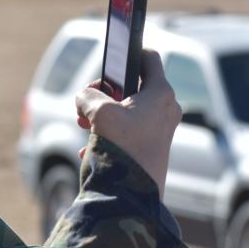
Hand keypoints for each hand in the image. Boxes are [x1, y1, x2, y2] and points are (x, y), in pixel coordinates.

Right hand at [74, 49, 181, 196]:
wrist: (132, 194)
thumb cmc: (123, 149)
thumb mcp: (99, 113)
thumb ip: (88, 96)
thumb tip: (86, 98)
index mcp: (160, 93)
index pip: (148, 57)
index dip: (129, 52)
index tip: (111, 57)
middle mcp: (165, 108)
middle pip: (132, 86)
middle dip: (104, 92)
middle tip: (86, 102)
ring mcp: (160, 129)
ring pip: (128, 108)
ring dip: (103, 112)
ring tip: (83, 124)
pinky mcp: (153, 147)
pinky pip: (129, 130)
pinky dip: (109, 132)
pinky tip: (90, 146)